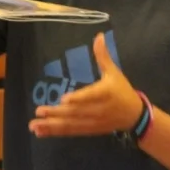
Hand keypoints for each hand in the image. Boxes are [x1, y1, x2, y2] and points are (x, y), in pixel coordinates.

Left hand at [29, 32, 144, 136]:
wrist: (134, 116)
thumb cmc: (122, 91)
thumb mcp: (114, 72)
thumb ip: (103, 56)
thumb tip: (98, 36)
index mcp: (106, 93)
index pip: (91, 96)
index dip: (78, 98)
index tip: (63, 99)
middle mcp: (98, 110)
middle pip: (76, 112)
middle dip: (57, 113)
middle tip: (39, 111)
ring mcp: (93, 122)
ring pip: (71, 125)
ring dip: (52, 126)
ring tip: (34, 125)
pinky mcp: (89, 130)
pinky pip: (71, 132)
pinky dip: (56, 132)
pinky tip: (40, 132)